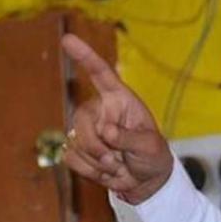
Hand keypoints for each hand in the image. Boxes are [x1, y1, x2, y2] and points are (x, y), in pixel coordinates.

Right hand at [60, 34, 172, 204]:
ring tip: (118, 164)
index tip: (68, 40)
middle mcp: (99, 111)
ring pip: (76, 144)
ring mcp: (86, 130)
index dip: (85, 57)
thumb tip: (106, 131)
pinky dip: (90, 171)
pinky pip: (71, 158)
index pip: (101, 75)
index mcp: (120, 101)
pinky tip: (106, 170)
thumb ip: (130, 138)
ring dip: (98, 162)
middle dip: (97, 146)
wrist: (145, 181)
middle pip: (82, 120)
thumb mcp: (150, 146)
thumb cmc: (152, 156)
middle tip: (117, 160)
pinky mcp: (76, 148)